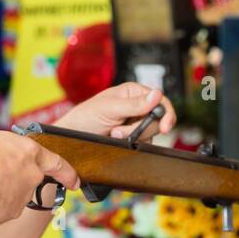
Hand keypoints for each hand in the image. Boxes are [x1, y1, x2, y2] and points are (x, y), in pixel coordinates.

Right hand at [0, 119, 78, 223]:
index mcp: (29, 152)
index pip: (56, 162)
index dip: (66, 172)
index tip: (74, 181)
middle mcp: (32, 175)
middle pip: (30, 177)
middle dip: (15, 178)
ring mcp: (24, 196)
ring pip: (15, 193)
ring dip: (1, 190)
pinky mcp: (11, 213)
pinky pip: (3, 207)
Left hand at [55, 82, 176, 141]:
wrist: (72, 136)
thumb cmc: (85, 116)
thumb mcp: (109, 108)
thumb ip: (134, 104)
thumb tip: (157, 94)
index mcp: (134, 92)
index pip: (161, 101)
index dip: (166, 114)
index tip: (165, 127)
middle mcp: (138, 106)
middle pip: (157, 120)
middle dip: (139, 129)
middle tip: (117, 131)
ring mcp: (136, 122)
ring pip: (151, 133)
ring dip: (132, 137)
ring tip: (113, 134)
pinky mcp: (133, 137)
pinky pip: (143, 143)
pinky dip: (132, 145)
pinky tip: (117, 141)